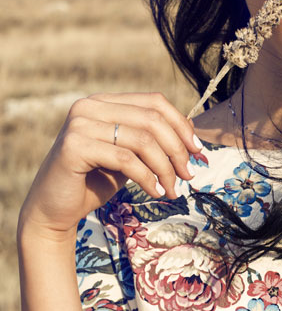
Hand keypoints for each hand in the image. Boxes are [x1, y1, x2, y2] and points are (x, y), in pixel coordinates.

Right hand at [19, 92, 201, 237]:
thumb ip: (152, 139)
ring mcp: (79, 123)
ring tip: (172, 190)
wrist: (54, 209)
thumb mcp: (130, 156)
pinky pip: (126, 159)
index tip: (198, 151)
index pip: (154, 101)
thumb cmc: (95, 181)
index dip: (181, 125)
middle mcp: (89, 106)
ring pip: (142, 140)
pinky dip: (147, 178)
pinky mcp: (74, 146)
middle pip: (152, 119)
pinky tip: (155, 192)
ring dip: (165, 168)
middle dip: (177, 149)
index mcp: (103, 102)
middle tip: (189, 175)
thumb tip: (192, 127)